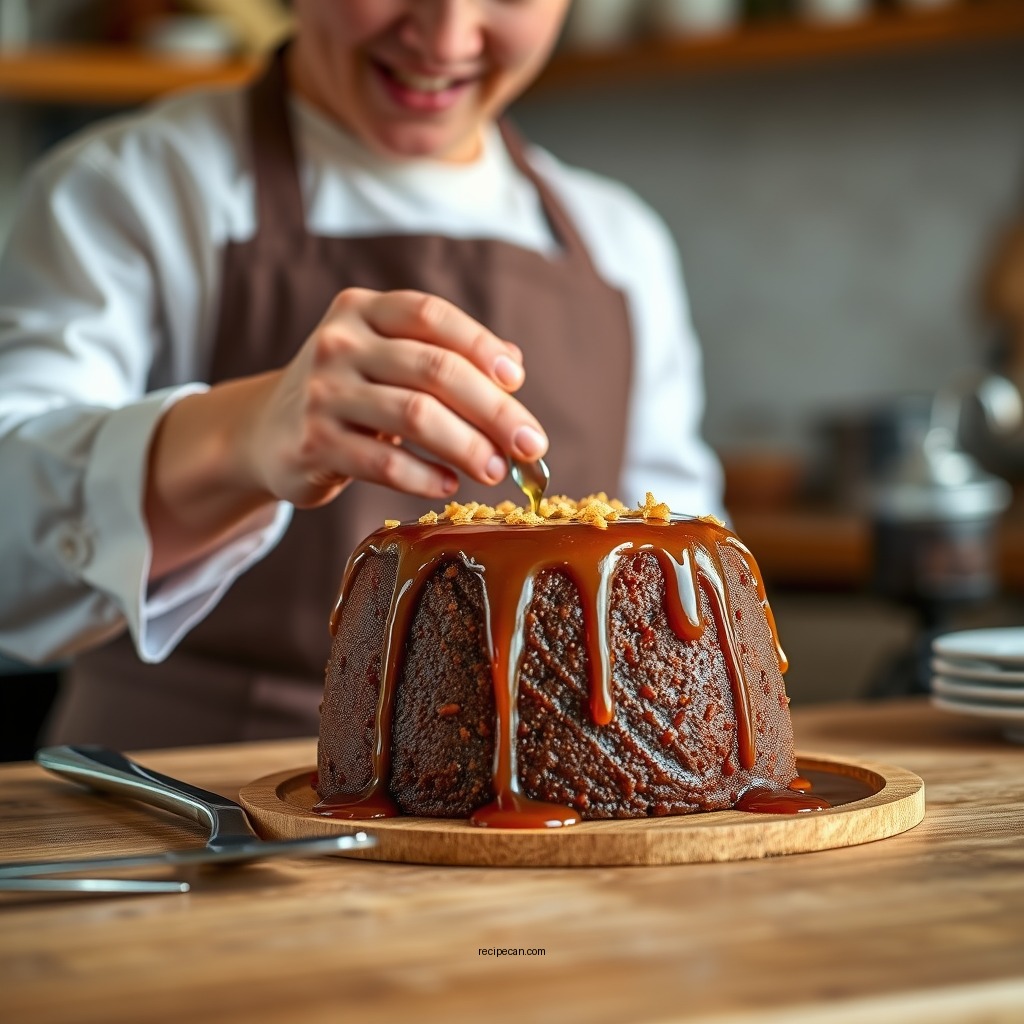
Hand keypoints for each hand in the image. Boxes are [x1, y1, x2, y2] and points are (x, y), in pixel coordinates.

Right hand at [239, 288, 548, 506]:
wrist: (265, 432)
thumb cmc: (348, 392)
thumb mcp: (388, 359)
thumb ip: (446, 354)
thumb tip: (514, 364)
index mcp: (364, 311)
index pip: (432, 316)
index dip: (481, 346)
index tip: (517, 381)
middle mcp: (340, 343)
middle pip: (435, 369)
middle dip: (493, 410)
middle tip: (530, 445)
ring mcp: (323, 392)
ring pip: (414, 415)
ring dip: (467, 446)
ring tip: (497, 470)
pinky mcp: (313, 444)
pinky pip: (383, 461)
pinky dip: (425, 476)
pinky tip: (449, 485)